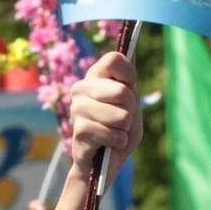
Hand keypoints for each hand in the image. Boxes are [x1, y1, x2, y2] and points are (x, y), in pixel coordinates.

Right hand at [65, 51, 140, 179]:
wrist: (105, 163)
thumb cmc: (119, 129)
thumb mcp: (131, 101)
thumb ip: (130, 78)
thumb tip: (133, 47)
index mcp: (94, 76)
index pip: (114, 59)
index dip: (129, 75)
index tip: (130, 89)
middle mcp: (81, 88)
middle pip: (122, 91)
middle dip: (130, 110)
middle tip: (122, 119)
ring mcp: (77, 109)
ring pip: (121, 116)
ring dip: (124, 129)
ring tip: (114, 132)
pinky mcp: (80, 131)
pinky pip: (113, 134)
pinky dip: (118, 141)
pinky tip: (109, 144)